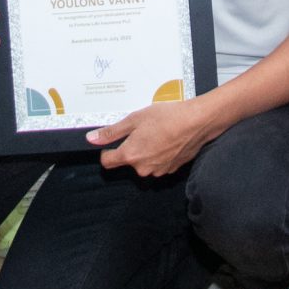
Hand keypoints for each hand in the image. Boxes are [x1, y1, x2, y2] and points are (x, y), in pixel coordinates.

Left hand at [90, 99, 214, 176]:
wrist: (196, 122)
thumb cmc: (167, 117)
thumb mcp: (134, 119)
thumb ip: (112, 132)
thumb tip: (92, 139)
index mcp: (131, 155)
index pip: (107, 162)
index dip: (107, 151)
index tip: (113, 141)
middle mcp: (143, 168)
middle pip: (128, 161)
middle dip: (131, 148)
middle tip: (142, 130)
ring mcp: (158, 171)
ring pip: (144, 162)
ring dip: (146, 151)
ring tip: (157, 134)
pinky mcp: (171, 170)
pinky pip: (158, 163)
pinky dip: (159, 154)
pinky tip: (167, 140)